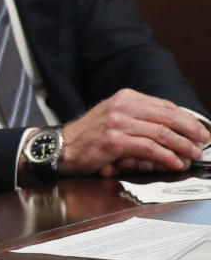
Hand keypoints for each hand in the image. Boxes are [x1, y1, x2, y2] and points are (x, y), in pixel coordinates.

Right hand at [57, 89, 210, 176]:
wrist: (62, 146)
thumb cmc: (89, 136)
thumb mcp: (114, 117)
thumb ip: (140, 119)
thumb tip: (173, 129)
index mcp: (124, 97)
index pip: (164, 105)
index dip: (186, 118)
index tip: (199, 129)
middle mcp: (122, 106)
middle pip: (167, 116)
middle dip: (190, 130)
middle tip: (202, 141)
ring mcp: (117, 123)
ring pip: (161, 132)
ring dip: (182, 145)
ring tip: (193, 153)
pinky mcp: (114, 141)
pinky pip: (148, 148)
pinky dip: (166, 156)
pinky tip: (174, 162)